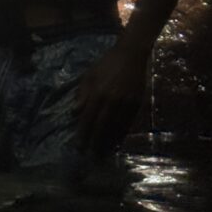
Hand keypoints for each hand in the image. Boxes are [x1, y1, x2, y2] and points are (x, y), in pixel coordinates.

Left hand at [76, 40, 149, 157]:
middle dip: (95, 142)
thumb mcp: (90, 75)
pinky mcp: (137, 104)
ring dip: (108, 142)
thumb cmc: (107, 64)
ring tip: (102, 153)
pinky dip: (122, 134)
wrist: (131, 55)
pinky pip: (128, 123)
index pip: (88, 118)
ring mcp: (126, 103)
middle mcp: (112, 100)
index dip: (83, 133)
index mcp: (98, 92)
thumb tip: (75, 113)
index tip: (79, 146)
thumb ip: (82, 93)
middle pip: (102, 126)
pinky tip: (116, 142)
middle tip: (90, 156)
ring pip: (116, 127)